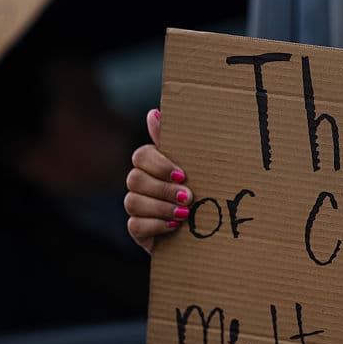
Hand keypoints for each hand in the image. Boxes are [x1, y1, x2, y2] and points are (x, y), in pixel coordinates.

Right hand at [125, 109, 192, 253]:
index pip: (141, 156)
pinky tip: (175, 226)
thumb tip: (154, 113)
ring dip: (161, 207)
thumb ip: (177, 142)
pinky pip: (135, 226)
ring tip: (185, 213)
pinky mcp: (138, 230)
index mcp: (153, 164)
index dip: (159, 165)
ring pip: (133, 202)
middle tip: (189, 197)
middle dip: (163, 188)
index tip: (183, 174)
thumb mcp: (196, 165)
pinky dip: (156, 225)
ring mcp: (137, 207)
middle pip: (134, 179)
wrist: (210, 226)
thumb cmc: (204, 190)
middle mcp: (141, 183)